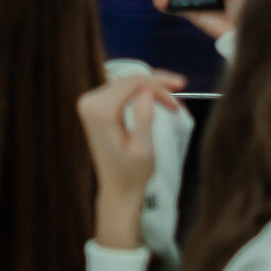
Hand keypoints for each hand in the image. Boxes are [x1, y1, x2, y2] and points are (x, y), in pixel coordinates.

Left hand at [75, 72, 183, 250]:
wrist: (117, 189)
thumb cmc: (132, 173)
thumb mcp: (143, 149)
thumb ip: (143, 118)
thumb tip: (147, 91)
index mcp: (99, 111)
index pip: (133, 83)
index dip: (159, 81)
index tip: (181, 85)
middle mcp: (89, 102)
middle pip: (129, 81)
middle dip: (156, 85)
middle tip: (179, 93)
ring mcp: (90, 104)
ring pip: (126, 84)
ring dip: (149, 89)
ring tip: (170, 101)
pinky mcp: (94, 108)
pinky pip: (121, 91)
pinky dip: (139, 93)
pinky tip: (156, 98)